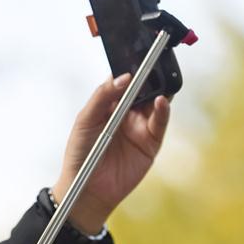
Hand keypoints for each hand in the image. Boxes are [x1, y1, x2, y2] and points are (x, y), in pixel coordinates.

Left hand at [51, 73, 170, 234]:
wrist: (87, 189)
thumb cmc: (81, 153)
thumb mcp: (85, 120)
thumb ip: (101, 98)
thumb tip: (122, 78)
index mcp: (109, 104)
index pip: (122, 80)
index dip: (129, 68)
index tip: (136, 55)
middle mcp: (127, 113)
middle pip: (143, 89)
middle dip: (149, 76)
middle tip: (153, 63)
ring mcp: (140, 127)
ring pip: (154, 103)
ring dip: (158, 90)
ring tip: (159, 80)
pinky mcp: (151, 143)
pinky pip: (160, 123)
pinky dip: (163, 111)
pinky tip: (162, 101)